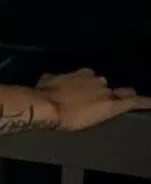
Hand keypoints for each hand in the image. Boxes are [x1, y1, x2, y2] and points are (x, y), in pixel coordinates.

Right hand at [36, 68, 150, 131]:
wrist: (48, 106)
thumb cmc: (43, 94)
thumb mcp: (45, 81)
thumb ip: (53, 80)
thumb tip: (50, 79)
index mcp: (81, 74)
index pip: (90, 78)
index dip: (88, 86)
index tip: (83, 93)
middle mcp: (96, 80)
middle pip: (106, 86)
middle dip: (103, 93)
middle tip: (95, 104)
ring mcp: (106, 92)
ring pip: (120, 94)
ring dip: (116, 100)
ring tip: (115, 108)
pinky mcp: (113, 106)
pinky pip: (134, 102)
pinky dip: (145, 102)